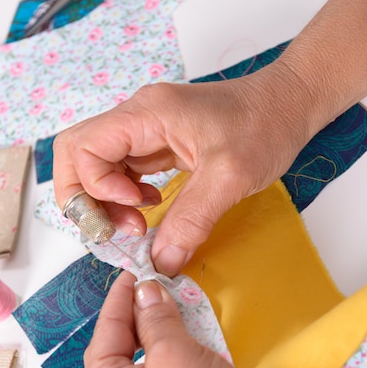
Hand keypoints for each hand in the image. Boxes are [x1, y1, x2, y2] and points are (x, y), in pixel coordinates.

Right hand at [53, 70, 311, 275]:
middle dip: (87, 198)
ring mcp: (146, 130)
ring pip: (98, 166)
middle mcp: (138, 118)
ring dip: (108, 201)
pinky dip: (127, 196)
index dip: (96, 188)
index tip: (135, 211)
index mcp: (147, 114)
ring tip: (138, 225)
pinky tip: (151, 209)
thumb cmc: (264, 127)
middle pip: (79, 154)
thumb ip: (192, 221)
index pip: (83, 148)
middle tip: (118, 228)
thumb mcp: (230, 178)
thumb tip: (161, 262)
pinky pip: (124, 171)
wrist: (287, 105)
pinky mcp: (158, 143)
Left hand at [78, 271, 288, 367]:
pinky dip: (170, 362)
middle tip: (158, 288)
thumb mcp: (175, 353)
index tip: (134, 272)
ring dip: (158, 339)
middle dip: (140, 319)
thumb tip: (147, 292)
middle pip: (120, 354)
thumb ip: (156, 317)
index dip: (120, 298)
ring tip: (174, 312)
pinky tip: (187, 346)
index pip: (104, 335)